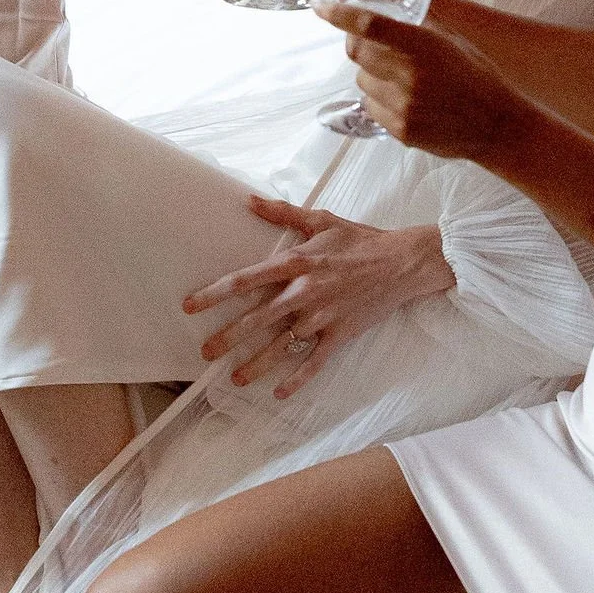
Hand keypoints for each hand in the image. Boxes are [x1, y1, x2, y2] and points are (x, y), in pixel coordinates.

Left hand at [182, 196, 454, 394]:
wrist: (402, 263)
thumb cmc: (360, 239)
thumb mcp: (320, 220)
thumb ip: (282, 213)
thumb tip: (248, 200)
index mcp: (296, 262)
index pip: (246, 280)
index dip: (215, 293)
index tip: (190, 305)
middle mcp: (304, 292)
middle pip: (257, 318)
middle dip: (228, 337)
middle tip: (205, 352)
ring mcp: (322, 317)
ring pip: (282, 346)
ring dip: (256, 364)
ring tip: (234, 378)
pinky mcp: (340, 335)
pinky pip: (314, 362)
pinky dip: (297, 379)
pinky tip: (279, 392)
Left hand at [317, 6, 524, 163]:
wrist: (498, 126)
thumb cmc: (475, 75)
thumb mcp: (451, 38)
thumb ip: (418, 10)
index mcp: (424, 46)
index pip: (370, 25)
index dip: (339, 14)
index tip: (319, 6)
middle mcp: (410, 76)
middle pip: (358, 53)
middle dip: (359, 44)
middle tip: (374, 43)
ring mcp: (403, 106)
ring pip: (362, 81)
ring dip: (371, 74)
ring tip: (400, 77)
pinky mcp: (400, 130)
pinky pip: (371, 107)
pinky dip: (380, 99)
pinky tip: (406, 99)